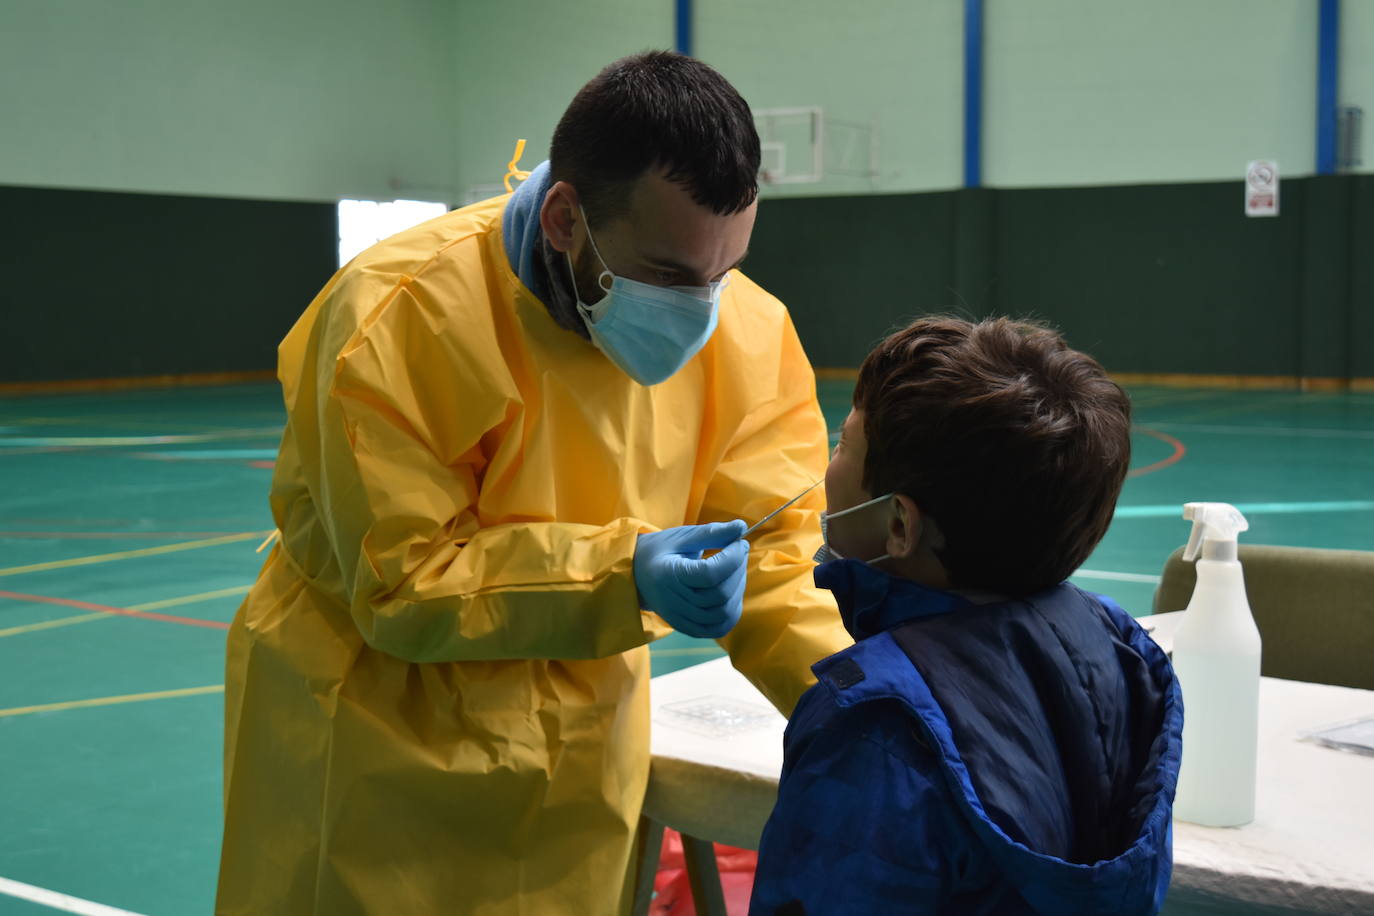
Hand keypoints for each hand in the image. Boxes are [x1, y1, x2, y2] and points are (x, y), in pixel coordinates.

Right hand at [633, 520, 749, 637]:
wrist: (637, 574)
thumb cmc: (661, 551)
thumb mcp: (682, 536)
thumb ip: (712, 532)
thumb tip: (741, 526)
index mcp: (667, 575)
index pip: (710, 574)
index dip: (733, 558)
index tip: (740, 542)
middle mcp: (672, 602)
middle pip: (720, 594)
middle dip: (738, 570)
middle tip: (738, 552)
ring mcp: (680, 619)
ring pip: (723, 613)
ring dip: (738, 589)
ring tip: (734, 570)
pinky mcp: (688, 628)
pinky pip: (719, 628)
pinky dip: (732, 611)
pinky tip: (731, 591)